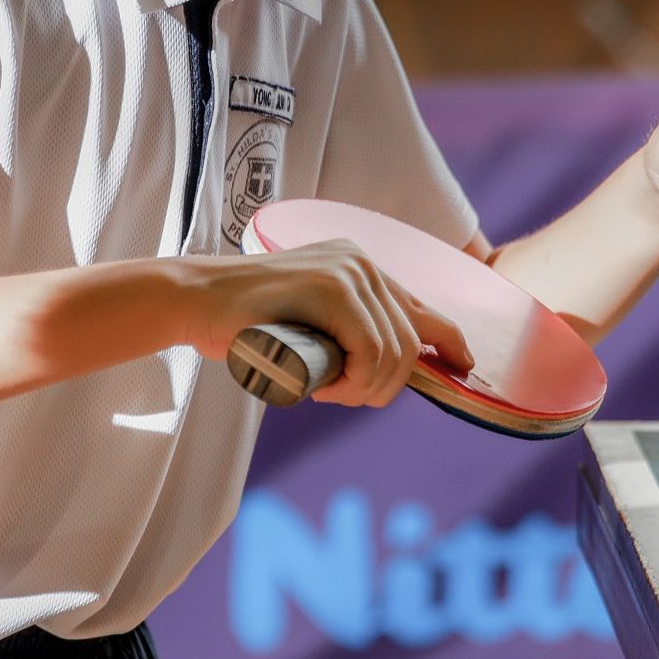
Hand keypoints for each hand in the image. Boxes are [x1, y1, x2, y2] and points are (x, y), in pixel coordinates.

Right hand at [197, 239, 469, 407]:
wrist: (194, 301)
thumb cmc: (243, 322)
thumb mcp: (307, 322)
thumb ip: (342, 330)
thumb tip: (387, 366)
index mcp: (360, 266)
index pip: (421, 309)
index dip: (451, 341)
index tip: (464, 367)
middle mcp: (361, 262)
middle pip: (410, 340)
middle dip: (387, 385)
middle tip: (343, 396)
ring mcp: (348, 271)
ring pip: (394, 350)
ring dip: (369, 388)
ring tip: (331, 393)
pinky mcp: (332, 288)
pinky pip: (371, 349)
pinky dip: (359, 380)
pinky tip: (332, 388)